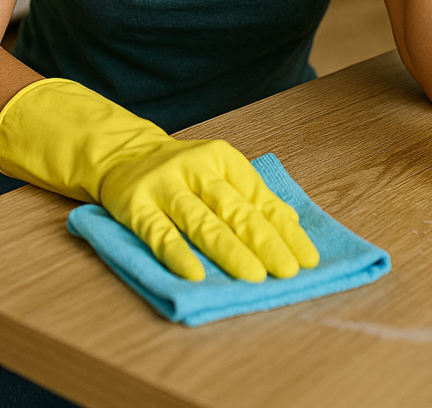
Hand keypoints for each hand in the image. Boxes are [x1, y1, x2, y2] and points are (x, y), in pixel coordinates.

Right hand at [0, 78, 318, 281]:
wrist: (123, 154)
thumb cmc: (183, 172)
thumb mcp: (218, 173)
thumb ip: (250, 197)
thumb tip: (290, 225)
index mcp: (223, 159)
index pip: (260, 199)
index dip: (285, 230)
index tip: (307, 259)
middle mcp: (196, 168)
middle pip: (235, 210)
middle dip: (265, 242)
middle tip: (287, 271)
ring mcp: (165, 185)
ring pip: (202, 222)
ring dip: (230, 251)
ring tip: (253, 277)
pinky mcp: (136, 205)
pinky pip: (159, 233)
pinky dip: (177, 254)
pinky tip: (194, 275)